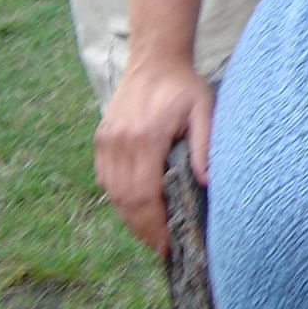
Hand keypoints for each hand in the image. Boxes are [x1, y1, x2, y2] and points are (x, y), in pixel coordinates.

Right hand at [94, 59, 213, 254]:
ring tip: (151, 235)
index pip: (145, 193)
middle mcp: (119, 143)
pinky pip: (105, 179)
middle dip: (143, 228)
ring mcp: (106, 142)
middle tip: (161, 248)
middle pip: (126, 199)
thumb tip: (207, 182)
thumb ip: (206, 146)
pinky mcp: (101, 140)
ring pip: (112, 193)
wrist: (154, 60)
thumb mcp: (204, 109)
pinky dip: (119, 199)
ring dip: (130, 218)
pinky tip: (136, 210)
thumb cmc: (183, 86)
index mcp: (145, 138)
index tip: (168, 244)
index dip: (155, 223)